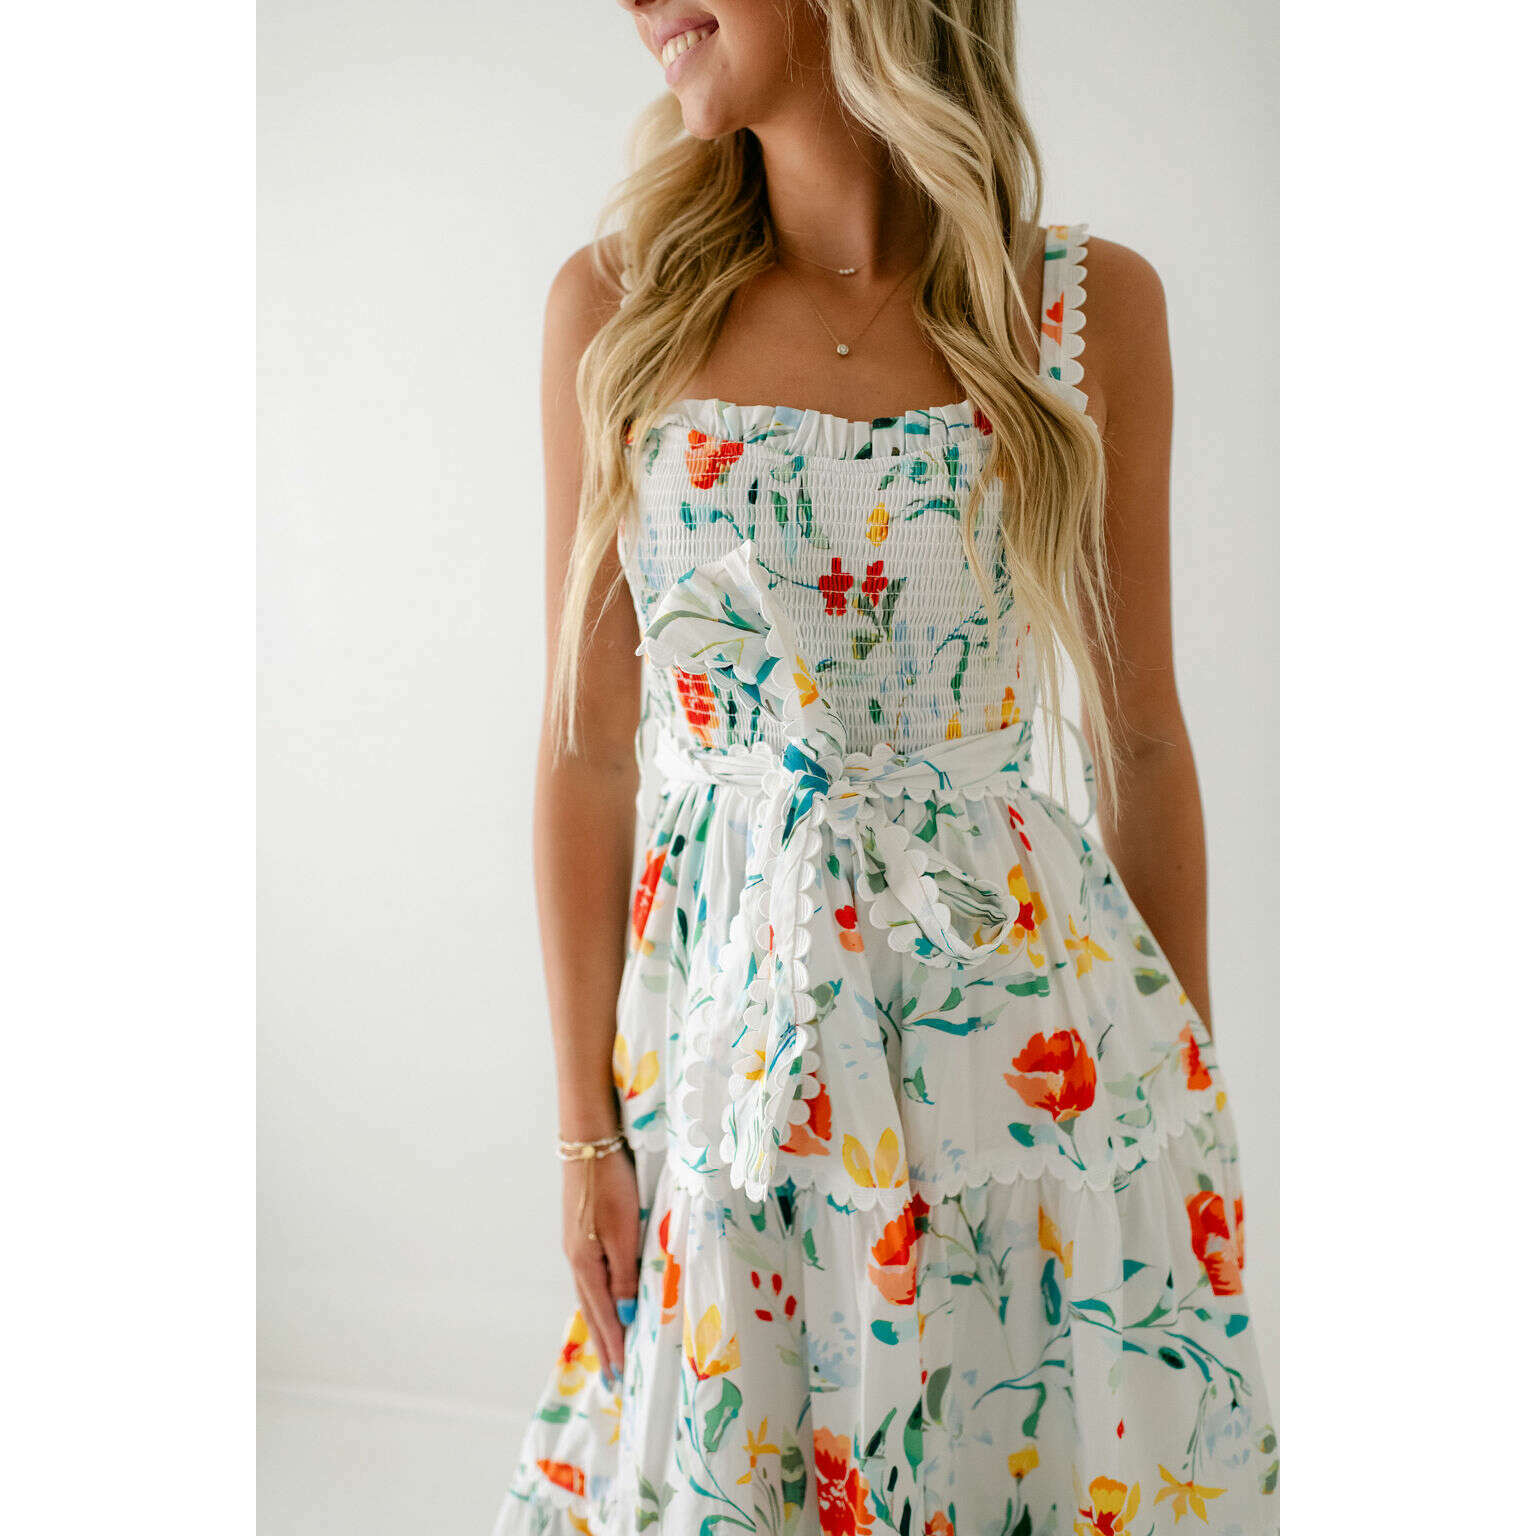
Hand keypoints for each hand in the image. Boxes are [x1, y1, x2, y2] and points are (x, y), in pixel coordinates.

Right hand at [562, 1144, 640, 1388]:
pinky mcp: (582, 1233)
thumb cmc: (611, 1185)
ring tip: (607, 1353)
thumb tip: (626, 1317)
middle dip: (604, 1347)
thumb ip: (625, 1275)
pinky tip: (602, 1304)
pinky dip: (597, 1302)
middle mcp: (577, 1261)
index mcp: (586, 1265)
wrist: (589, 1144)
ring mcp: (577, 1247)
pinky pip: (591, 1280)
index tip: (621, 1381)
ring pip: (590, 1298)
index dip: (614, 1348)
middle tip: (613, 1383)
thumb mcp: (622, 1231)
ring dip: (600, 1327)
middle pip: (592, 1313)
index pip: (604, 1317)